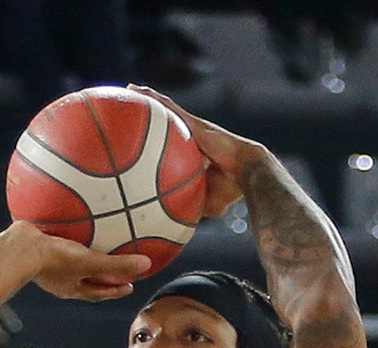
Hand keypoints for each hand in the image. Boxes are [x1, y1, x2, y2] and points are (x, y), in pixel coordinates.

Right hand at [9, 220, 150, 300]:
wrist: (18, 249)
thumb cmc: (52, 260)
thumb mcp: (89, 262)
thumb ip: (116, 264)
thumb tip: (145, 265)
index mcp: (72, 288)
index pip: (99, 292)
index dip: (115, 290)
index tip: (130, 286)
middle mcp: (61, 280)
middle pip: (87, 279)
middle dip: (103, 275)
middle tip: (119, 269)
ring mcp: (49, 265)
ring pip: (73, 262)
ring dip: (86, 257)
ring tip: (96, 245)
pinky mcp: (40, 248)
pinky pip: (61, 243)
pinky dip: (70, 237)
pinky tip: (73, 223)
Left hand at [126, 86, 260, 217]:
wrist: (247, 171)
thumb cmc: (231, 189)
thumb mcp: (205, 202)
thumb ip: (189, 208)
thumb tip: (172, 228)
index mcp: (195, 155)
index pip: (174, 147)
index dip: (160, 144)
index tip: (142, 145)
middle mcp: (192, 137)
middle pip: (168, 124)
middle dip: (152, 118)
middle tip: (131, 113)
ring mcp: (193, 127)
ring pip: (167, 110)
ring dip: (150, 101)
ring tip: (130, 91)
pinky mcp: (193, 122)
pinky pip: (168, 108)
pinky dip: (153, 98)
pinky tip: (135, 90)